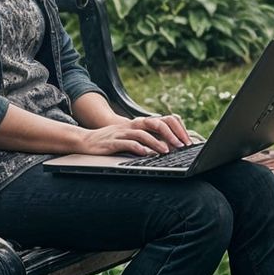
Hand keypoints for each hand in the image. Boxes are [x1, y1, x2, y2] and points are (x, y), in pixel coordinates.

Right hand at [72, 113, 191, 156]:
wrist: (86, 141)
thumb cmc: (112, 141)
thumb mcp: (132, 137)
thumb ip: (148, 138)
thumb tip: (170, 146)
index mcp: (139, 123)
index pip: (163, 120)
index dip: (176, 129)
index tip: (187, 142)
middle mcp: (132, 125)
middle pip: (155, 123)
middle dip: (170, 134)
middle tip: (181, 146)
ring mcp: (122, 132)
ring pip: (142, 133)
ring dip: (155, 142)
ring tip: (165, 151)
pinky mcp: (112, 141)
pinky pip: (126, 143)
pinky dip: (137, 147)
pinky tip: (145, 153)